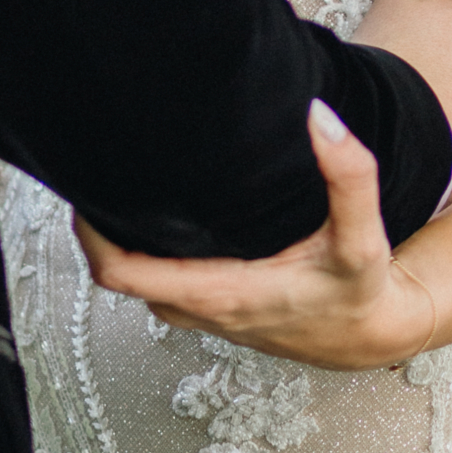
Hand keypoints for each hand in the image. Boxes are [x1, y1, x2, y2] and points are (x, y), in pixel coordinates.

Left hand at [74, 101, 437, 369]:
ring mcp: (201, 314)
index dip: (91, 233)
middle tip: (92, 169)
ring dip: (120, 239)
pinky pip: (156, 281)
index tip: (83, 187)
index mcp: (222, 294)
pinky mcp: (210, 309)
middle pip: (117, 274)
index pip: (123, 275)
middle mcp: (201, 310)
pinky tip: (154, 212)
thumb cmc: (358, 291)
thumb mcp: (362, 236)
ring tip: (116, 181)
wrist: (368, 336)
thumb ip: (349, 175)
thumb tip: (320, 116)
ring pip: (137, 278)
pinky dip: (144, 251)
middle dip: (97, 227)